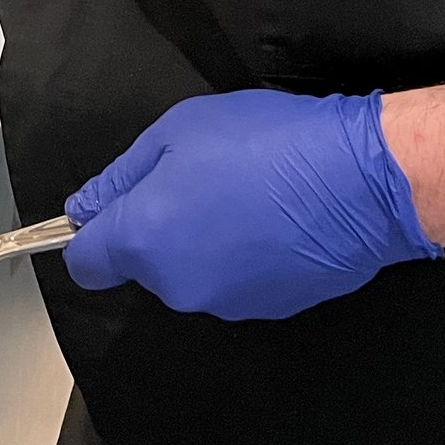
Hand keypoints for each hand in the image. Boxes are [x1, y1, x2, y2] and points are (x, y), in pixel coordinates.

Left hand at [63, 89, 442, 319]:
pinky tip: (274, 223)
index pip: (85, 264)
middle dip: (157, 230)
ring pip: (191, 274)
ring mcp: (225, 305)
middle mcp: (176, 286)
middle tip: (198, 180)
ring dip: (202, 244)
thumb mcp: (178, 133)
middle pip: (143, 265)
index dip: (91, 234)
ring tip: (244, 197)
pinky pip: (235, 283)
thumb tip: (85, 208)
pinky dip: (243, 259)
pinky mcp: (269, 311)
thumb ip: (121, 177)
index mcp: (144, 240)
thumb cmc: (264, 143)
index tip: (115, 208)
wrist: (360, 182)